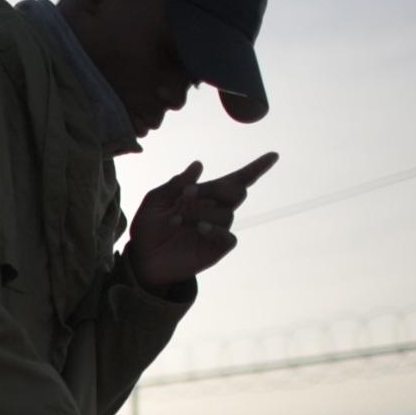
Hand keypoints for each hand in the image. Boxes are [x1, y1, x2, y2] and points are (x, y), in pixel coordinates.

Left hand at [126, 152, 278, 291]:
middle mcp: (215, 211)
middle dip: (215, 189)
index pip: (236, 180)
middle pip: (236, 192)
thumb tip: (198, 165)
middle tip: (186, 195)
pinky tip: (200, 228)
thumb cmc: (148, 228)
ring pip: (227, 214)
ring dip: (201, 212)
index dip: (256, 168)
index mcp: (204, 196)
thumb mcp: (155, 201)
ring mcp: (216, 231)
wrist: (142, 259)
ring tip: (176, 220)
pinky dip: (217, 230)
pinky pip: (229, 238)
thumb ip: (175, 185)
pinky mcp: (215, 250)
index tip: (273, 156)